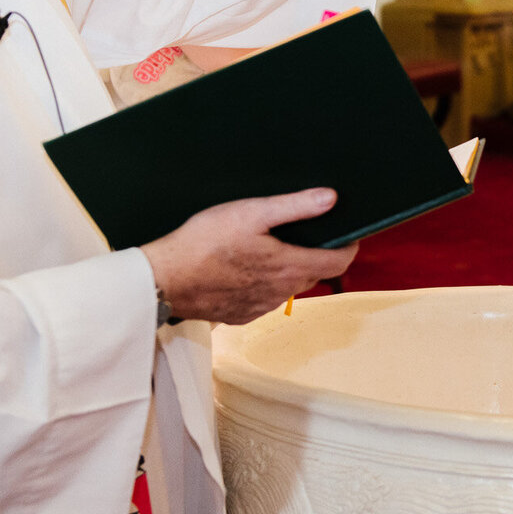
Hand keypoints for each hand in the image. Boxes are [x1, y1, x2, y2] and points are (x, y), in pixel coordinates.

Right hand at [142, 189, 359, 324]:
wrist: (163, 280)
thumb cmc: (204, 243)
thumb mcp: (251, 213)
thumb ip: (294, 206)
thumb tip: (330, 198)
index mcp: (289, 267)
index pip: (339, 263)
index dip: (348, 247)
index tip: (348, 234)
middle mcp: (280, 293)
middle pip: (315, 274)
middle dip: (318, 254)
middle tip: (306, 233)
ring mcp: (260, 307)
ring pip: (289, 287)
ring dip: (290, 269)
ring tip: (273, 247)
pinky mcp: (241, 315)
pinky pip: (266, 299)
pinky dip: (266, 284)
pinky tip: (247, 268)